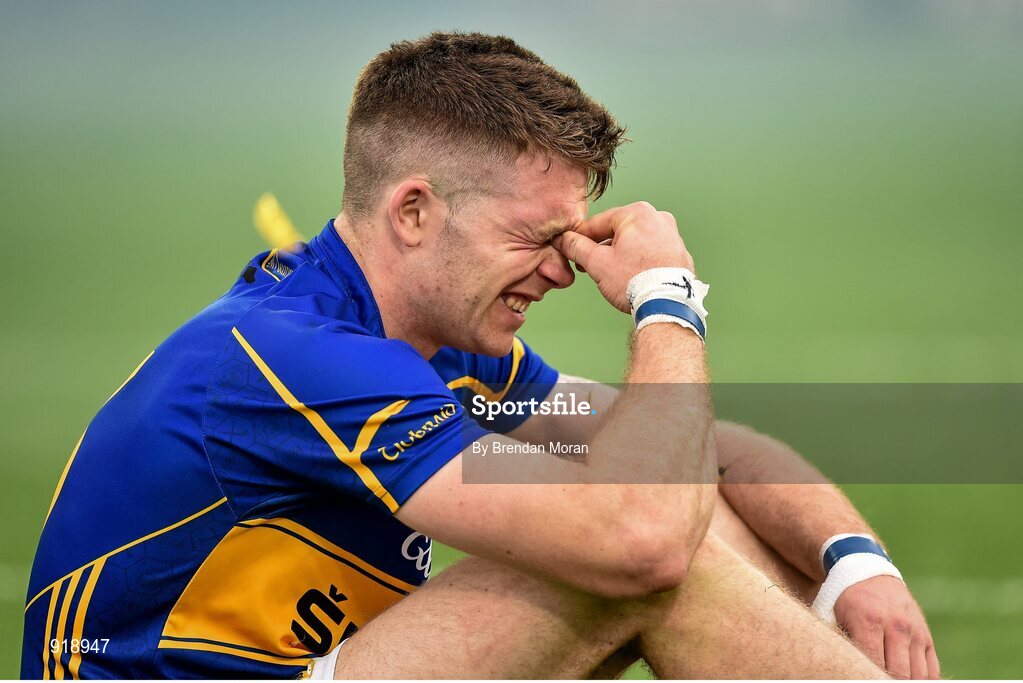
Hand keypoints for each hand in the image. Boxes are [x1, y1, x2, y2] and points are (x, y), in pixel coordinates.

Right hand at [552, 202, 693, 312]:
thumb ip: (576, 247)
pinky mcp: (678, 253)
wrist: (668, 304)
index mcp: (638, 213)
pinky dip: (637, 261)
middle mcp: (658, 218)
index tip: (570, 246)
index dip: (580, 236)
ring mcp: (672, 236)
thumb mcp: (597, 263)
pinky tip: (629, 276)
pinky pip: (650, 252)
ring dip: (618, 255)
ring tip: (607, 274)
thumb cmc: (635, 280)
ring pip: (634, 242)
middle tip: (587, 265)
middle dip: (601, 248)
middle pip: (618, 231)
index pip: (599, 222)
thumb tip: (563, 239)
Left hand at [835, 576, 939, 678]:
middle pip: (899, 672)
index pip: (874, 663)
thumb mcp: (836, 615)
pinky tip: (912, 682)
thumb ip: (843, 644)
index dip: (869, 678)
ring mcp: (915, 631)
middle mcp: (896, 626)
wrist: (870, 573)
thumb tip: (844, 670)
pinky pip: (932, 669)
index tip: (864, 680)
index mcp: (869, 621)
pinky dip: (924, 681)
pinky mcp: (926, 636)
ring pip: (918, 674)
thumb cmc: (848, 600)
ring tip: (892, 682)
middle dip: (888, 682)